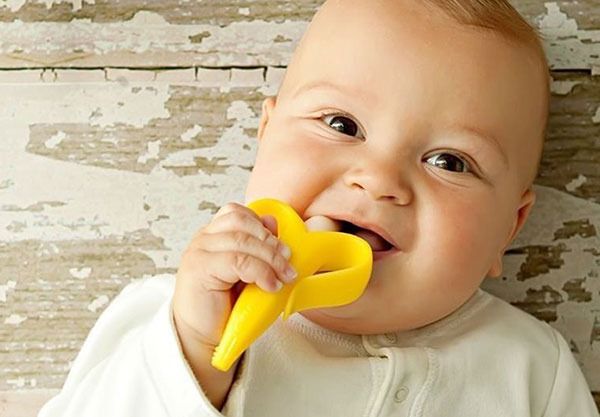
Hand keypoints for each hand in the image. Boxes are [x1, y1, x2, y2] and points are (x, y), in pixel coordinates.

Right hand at [172, 201, 295, 360]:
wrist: (202, 337)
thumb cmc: (226, 306)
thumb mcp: (248, 272)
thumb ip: (258, 249)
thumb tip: (274, 223)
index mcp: (213, 235)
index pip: (238, 213)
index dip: (262, 225)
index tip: (281, 247)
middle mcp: (203, 239)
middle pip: (242, 223)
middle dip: (271, 243)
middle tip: (288, 263)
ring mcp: (198, 252)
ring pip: (242, 240)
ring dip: (270, 258)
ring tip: (283, 277)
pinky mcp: (199, 269)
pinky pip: (237, 260)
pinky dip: (260, 271)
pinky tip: (270, 285)